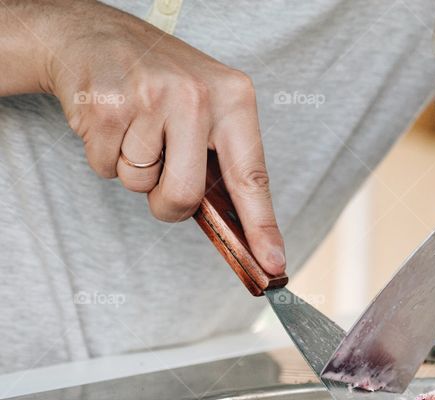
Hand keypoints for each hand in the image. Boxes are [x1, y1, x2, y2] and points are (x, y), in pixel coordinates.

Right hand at [45, 1, 284, 273]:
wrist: (95, 35)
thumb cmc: (161, 83)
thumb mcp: (208, 106)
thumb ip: (222, 161)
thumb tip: (238, 233)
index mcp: (234, 99)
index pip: (252, 176)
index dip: (262, 226)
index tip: (273, 264)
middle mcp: (197, 97)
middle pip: (186, 196)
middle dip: (168, 203)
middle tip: (161, 174)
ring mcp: (150, 99)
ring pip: (140, 184)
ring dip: (132, 169)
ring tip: (134, 128)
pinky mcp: (106, 107)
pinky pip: (106, 168)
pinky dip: (104, 156)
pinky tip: (110, 122)